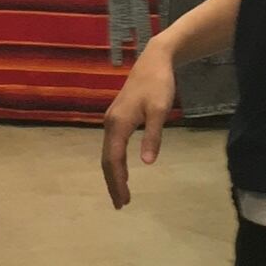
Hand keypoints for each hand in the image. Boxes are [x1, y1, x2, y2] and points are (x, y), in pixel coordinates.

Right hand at [101, 41, 176, 209]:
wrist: (154, 60)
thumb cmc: (159, 84)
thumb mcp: (159, 110)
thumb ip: (153, 136)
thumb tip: (147, 163)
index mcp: (118, 124)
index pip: (114, 160)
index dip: (118, 182)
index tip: (124, 200)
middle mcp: (110, 124)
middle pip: (106, 160)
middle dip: (113, 183)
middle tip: (121, 204)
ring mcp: (111, 120)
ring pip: (107, 153)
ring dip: (113, 174)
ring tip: (121, 192)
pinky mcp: (117, 117)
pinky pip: (112, 146)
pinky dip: (115, 162)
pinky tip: (123, 170)